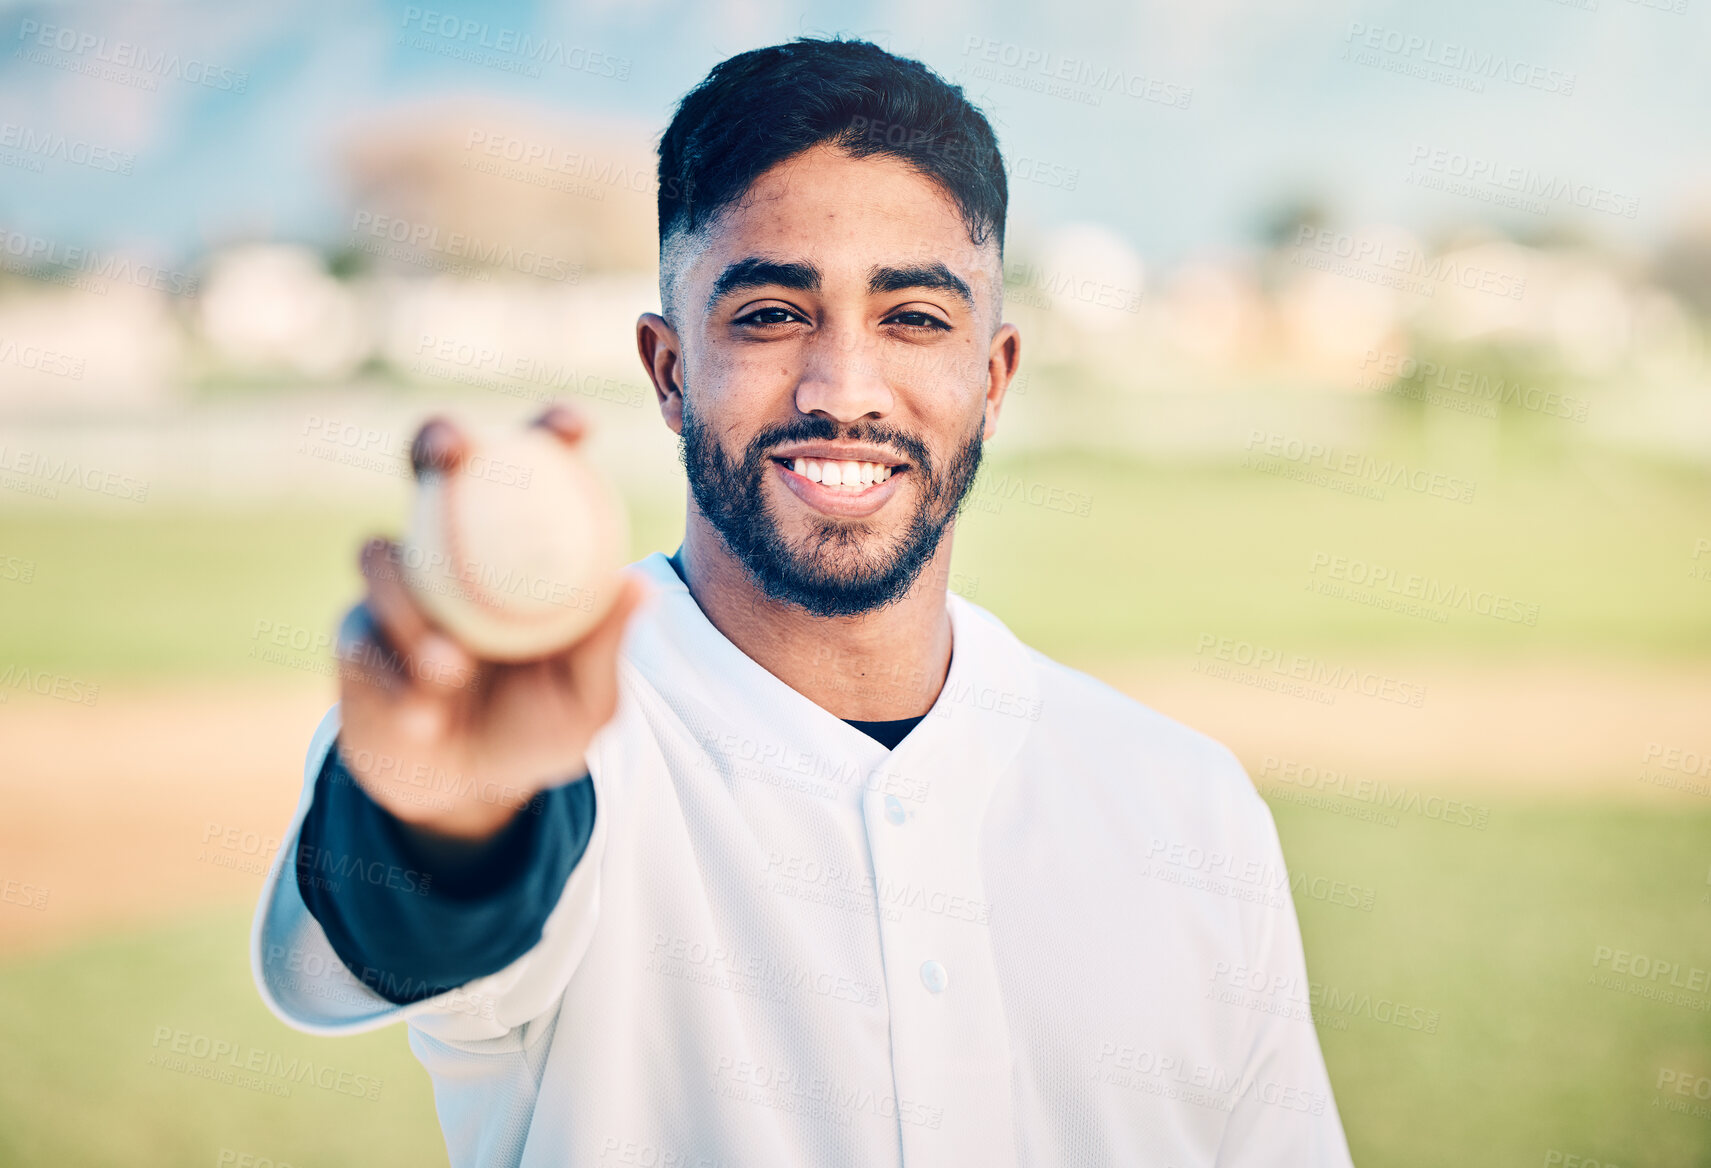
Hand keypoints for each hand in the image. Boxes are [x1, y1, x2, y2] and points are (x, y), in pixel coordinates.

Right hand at [332, 405, 646, 840]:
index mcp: (520, 548)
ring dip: (413, 610)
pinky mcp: (355, 631)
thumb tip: (638, 585)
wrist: (466, 788)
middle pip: (432, 464)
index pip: (535, 468)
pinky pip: (364, 636)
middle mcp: (454, 547)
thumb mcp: (586, 700)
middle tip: (452, 452)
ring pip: (383, 555)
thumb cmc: (537, 729)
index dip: (550, 430)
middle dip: (437, 438)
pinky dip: (397, 675)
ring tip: (450, 672)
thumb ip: (605, 646)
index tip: (574, 426)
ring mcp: (399, 585)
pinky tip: (424, 713)